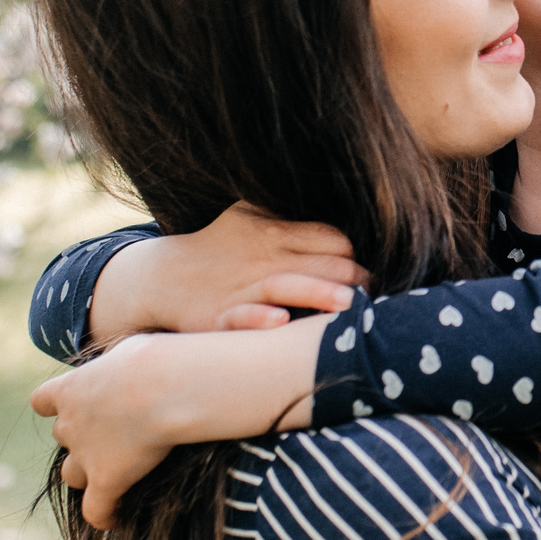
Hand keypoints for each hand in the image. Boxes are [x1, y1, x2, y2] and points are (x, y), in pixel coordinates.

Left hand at [30, 319, 324, 526]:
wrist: (167, 386)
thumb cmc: (165, 357)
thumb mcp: (143, 344)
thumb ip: (139, 356)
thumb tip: (180, 344)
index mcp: (72, 386)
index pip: (42, 400)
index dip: (58, 406)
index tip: (79, 408)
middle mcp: (71, 422)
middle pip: (63, 437)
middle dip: (82, 439)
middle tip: (113, 439)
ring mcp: (86, 454)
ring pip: (74, 473)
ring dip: (91, 474)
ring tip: (116, 478)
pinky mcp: (106, 482)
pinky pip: (96, 511)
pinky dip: (106, 514)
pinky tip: (120, 516)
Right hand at [87, 203, 365, 345]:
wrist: (161, 277)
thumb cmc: (221, 247)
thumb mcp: (251, 216)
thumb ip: (291, 217)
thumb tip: (342, 217)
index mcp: (274, 231)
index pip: (330, 237)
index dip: (355, 253)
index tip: (375, 271)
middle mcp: (262, 257)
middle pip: (318, 262)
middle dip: (353, 275)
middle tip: (379, 291)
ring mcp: (241, 287)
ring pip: (286, 286)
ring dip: (317, 293)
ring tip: (347, 303)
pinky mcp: (219, 315)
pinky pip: (240, 316)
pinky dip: (258, 319)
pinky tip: (279, 322)